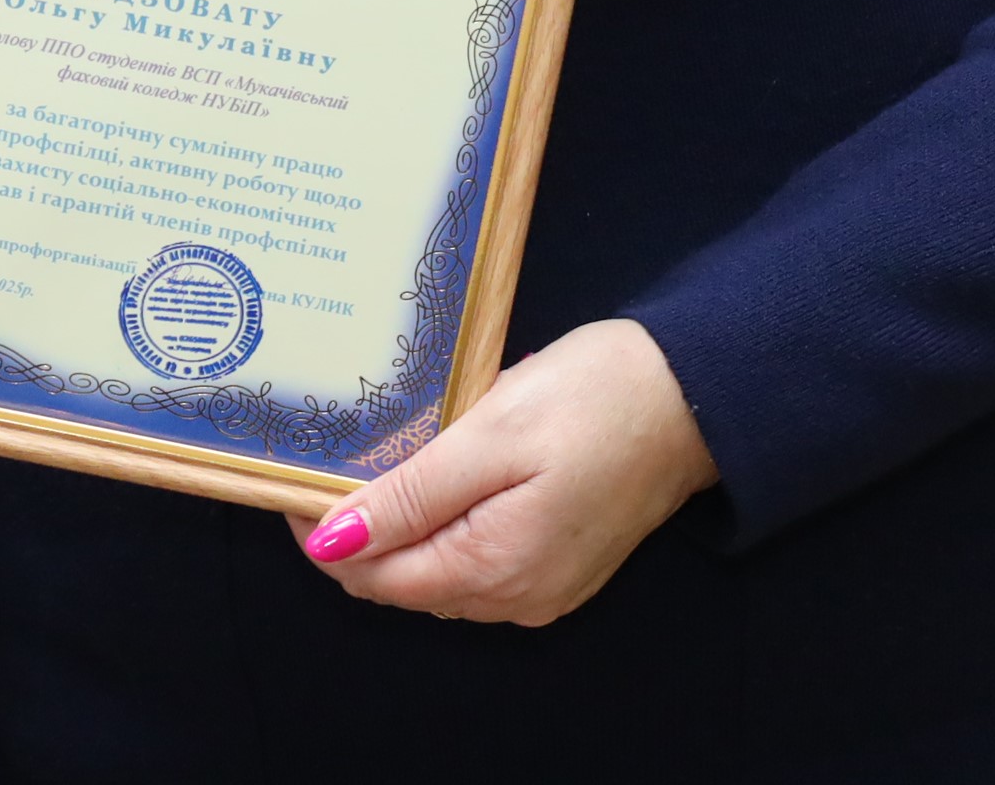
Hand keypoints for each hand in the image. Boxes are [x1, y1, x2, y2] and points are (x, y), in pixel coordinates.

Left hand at [294, 317, 713, 625]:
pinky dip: (442, 529)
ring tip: (387, 457)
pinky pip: (474, 563)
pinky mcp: (557, 566)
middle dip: (358, 530)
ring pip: (434, 574)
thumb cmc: (594, 400)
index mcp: (492, 568)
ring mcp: (539, 588)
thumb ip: (411, 497)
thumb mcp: (491, 435)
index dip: (323, 530)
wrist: (693, 396)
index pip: (369, 576)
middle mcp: (512, 598)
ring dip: (400, 529)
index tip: (301, 470)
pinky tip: (440, 478)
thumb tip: (333, 544)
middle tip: (341, 452)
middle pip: (398, 581)